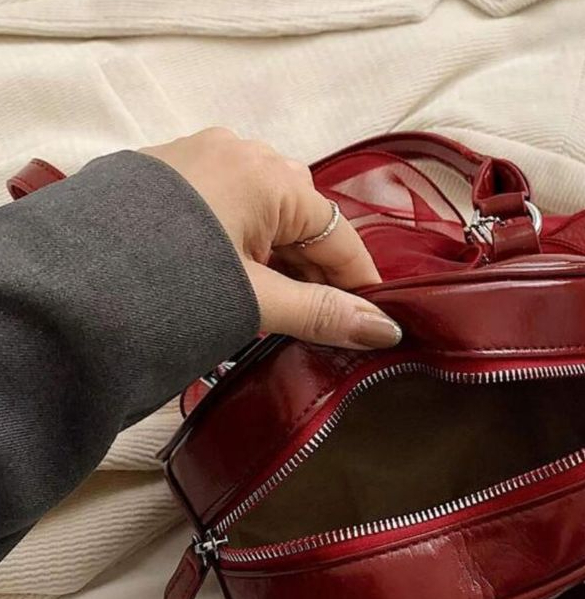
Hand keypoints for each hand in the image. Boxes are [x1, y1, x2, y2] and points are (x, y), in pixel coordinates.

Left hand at [140, 128, 401, 349]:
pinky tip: (240, 280)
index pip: (339, 233)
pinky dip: (247, 247)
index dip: (361, 281)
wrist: (68, 282)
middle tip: (320, 323)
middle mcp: (242, 154)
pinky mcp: (174, 177)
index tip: (376, 320)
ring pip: (268, 215)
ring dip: (281, 261)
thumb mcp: (256, 300)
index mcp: (270, 176)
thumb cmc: (174, 284)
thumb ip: (323, 313)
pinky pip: (233, 210)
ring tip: (276, 308)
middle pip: (304, 221)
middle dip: (317, 273)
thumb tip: (386, 330)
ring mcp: (203, 160)